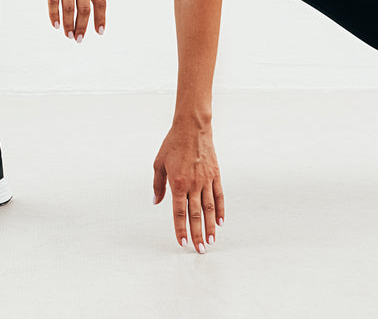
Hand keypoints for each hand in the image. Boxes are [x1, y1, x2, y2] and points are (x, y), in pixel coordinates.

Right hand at [39, 0, 105, 41]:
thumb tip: (92, 2)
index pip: (100, 2)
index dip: (100, 19)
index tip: (99, 31)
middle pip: (84, 8)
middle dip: (82, 26)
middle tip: (79, 39)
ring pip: (69, 7)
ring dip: (69, 24)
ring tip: (68, 35)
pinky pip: (53, 0)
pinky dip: (54, 14)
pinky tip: (56, 24)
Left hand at [152, 120, 223, 251]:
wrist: (192, 128)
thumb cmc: (172, 144)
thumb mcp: (158, 163)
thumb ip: (158, 185)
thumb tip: (156, 202)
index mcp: (177, 183)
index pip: (179, 213)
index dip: (180, 229)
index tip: (182, 243)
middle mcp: (193, 184)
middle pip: (195, 215)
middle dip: (197, 235)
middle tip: (200, 250)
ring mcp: (206, 180)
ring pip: (209, 209)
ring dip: (210, 227)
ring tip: (211, 242)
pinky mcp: (216, 175)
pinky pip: (219, 196)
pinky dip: (220, 210)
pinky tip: (220, 222)